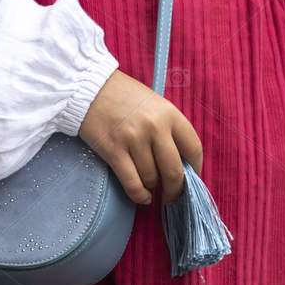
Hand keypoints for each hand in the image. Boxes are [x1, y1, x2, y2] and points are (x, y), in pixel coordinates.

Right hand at [78, 69, 202, 205]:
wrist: (89, 88)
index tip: (191, 179)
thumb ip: (169, 130)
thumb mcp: (155, 105)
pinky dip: (139, 195)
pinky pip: (133, 184)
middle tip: (171, 196)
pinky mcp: (114, 151)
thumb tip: (181, 164)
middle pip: (174, 172)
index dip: (195, 170)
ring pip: (152, 179)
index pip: (193, 149)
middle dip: (175, 190)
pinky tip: (141, 196)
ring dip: (152, 188)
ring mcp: (134, 140)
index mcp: (170, 113)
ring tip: (149, 186)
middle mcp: (155, 127)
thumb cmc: (124, 97)